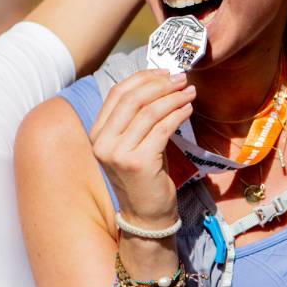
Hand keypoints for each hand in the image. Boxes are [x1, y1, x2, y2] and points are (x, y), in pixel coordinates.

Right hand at [89, 70, 195, 227]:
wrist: (146, 215)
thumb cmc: (144, 175)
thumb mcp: (134, 142)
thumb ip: (138, 116)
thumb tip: (161, 81)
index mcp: (97, 134)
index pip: (116, 93)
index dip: (142, 78)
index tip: (164, 72)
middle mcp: (103, 143)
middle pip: (132, 98)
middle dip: (160, 84)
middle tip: (181, 79)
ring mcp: (119, 153)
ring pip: (149, 112)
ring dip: (173, 97)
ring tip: (189, 92)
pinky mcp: (139, 162)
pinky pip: (162, 128)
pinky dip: (178, 114)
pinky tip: (188, 109)